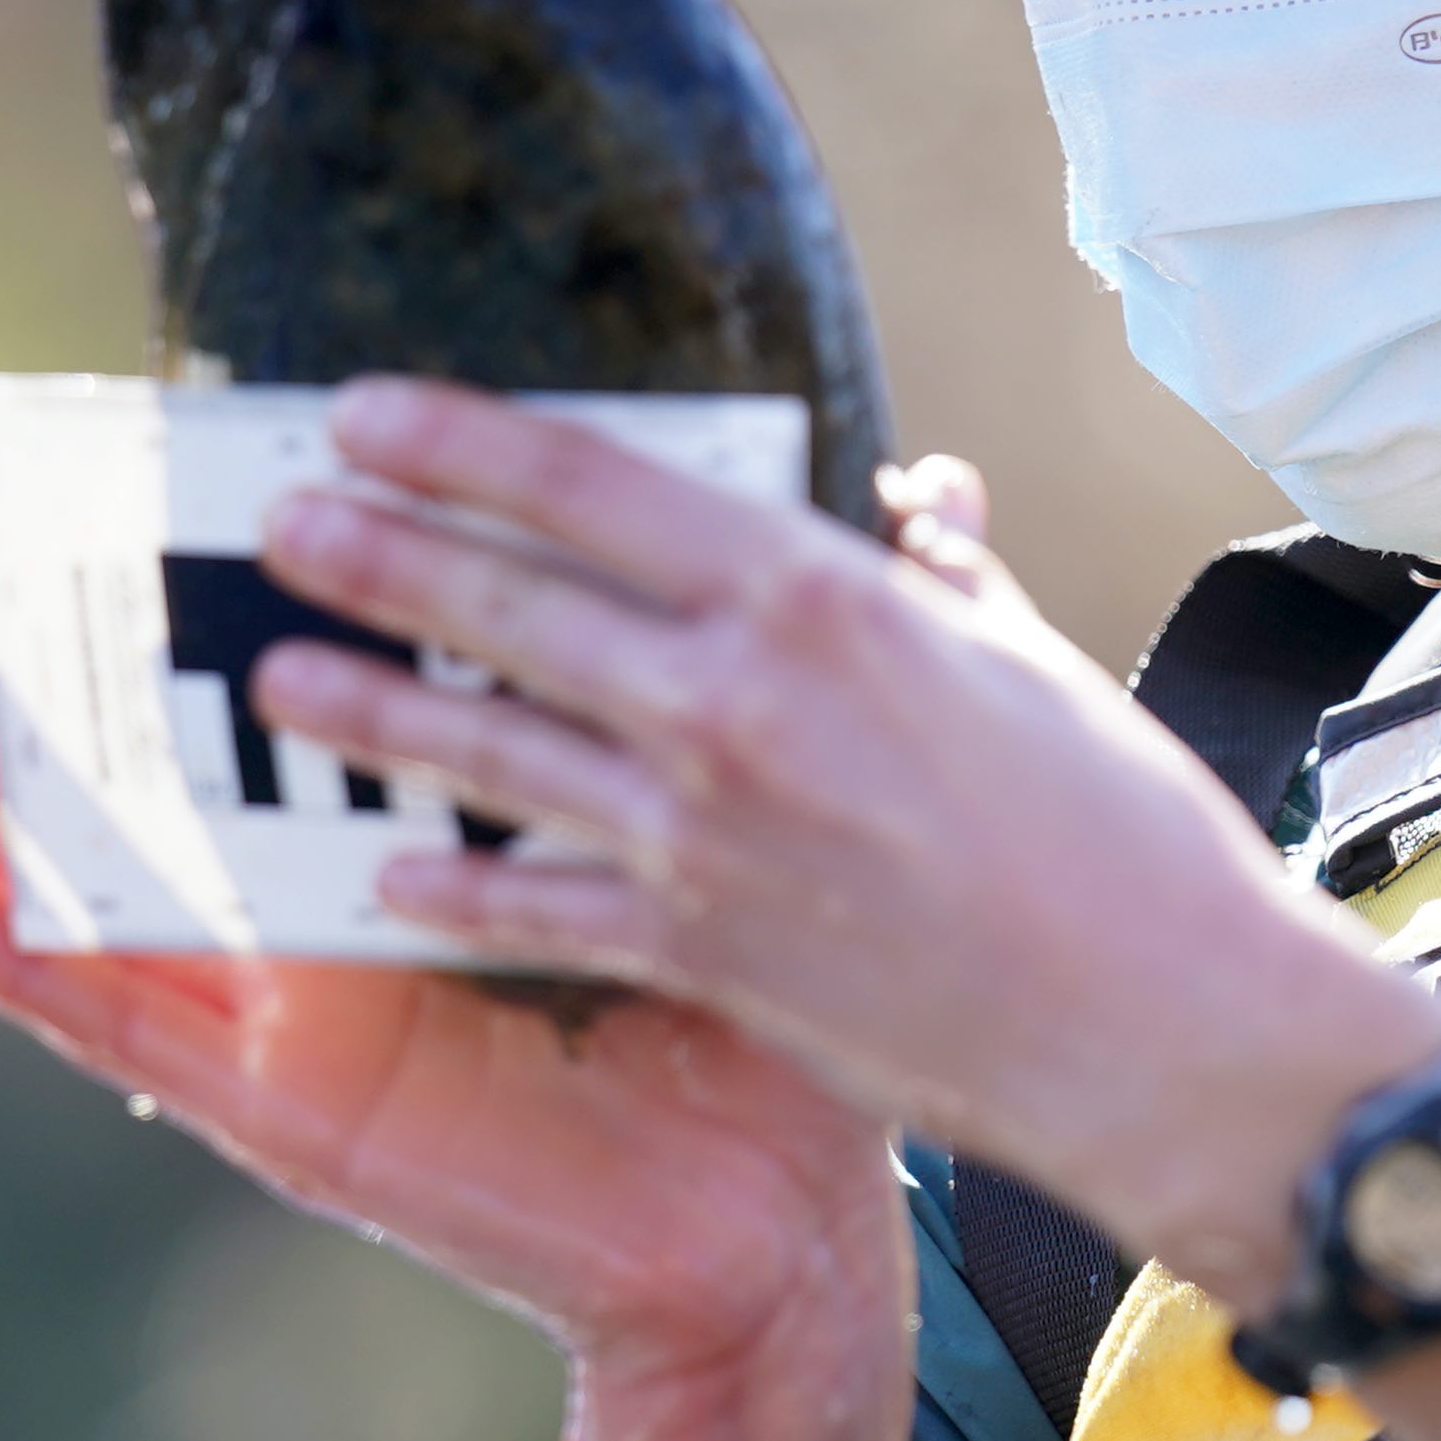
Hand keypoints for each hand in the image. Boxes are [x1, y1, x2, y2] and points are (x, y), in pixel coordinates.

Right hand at [0, 520, 906, 1440]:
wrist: (770, 1230)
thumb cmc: (738, 1028)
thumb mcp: (660, 826)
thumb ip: (613, 703)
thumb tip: (613, 522)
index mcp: (390, 845)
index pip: (240, 695)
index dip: (142, 599)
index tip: (59, 483)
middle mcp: (314, 922)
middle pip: (124, 767)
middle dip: (8, 661)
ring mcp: (284, 1017)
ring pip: (87, 883)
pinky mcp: (282, 1110)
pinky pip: (117, 1030)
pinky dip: (11, 961)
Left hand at [234, 382, 1440, 1311]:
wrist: (1163, 1030)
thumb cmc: (1125, 836)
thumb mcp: (1028, 663)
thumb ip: (945, 577)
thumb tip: (919, 501)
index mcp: (818, 599)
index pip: (595, 485)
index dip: (461, 439)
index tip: (364, 410)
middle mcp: (736, 701)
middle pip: (506, 603)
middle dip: (374, 554)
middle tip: (277, 523)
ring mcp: (703, 834)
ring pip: (486, 750)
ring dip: (367, 709)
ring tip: (279, 674)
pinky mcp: (700, 955)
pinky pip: (535, 911)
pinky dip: (452, 889)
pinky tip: (379, 872)